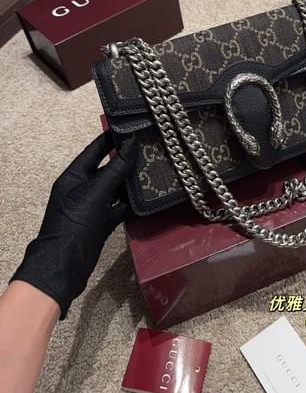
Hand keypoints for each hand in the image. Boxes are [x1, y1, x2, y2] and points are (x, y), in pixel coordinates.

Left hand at [11, 131, 137, 318]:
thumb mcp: (97, 191)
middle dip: (126, 159)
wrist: (65, 265)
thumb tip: (132, 142)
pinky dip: (132, 202)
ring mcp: (93, 206)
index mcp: (75, 176)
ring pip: (115, 188)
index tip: (133, 127)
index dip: (112, 137)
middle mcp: (83, 188)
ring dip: (131, 181)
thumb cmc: (76, 223)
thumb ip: (116, 168)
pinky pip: (119, 207)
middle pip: (107, 168)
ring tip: (154, 167)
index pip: (95, 149)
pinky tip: (149, 196)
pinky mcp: (102, 222)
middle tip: (150, 146)